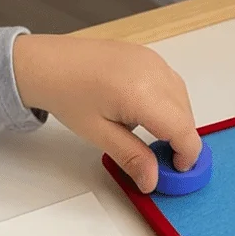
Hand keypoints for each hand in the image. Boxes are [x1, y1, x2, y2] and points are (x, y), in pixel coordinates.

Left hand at [12, 34, 201, 192]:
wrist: (47, 63)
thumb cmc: (66, 94)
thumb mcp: (99, 134)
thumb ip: (131, 157)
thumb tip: (152, 180)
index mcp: (142, 93)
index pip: (183, 129)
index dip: (187, 155)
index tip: (177, 171)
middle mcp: (154, 72)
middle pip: (186, 115)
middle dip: (180, 140)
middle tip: (160, 160)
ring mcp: (153, 60)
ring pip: (182, 98)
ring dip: (176, 121)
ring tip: (151, 138)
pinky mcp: (148, 55)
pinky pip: (171, 83)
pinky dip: (168, 103)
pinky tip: (146, 113)